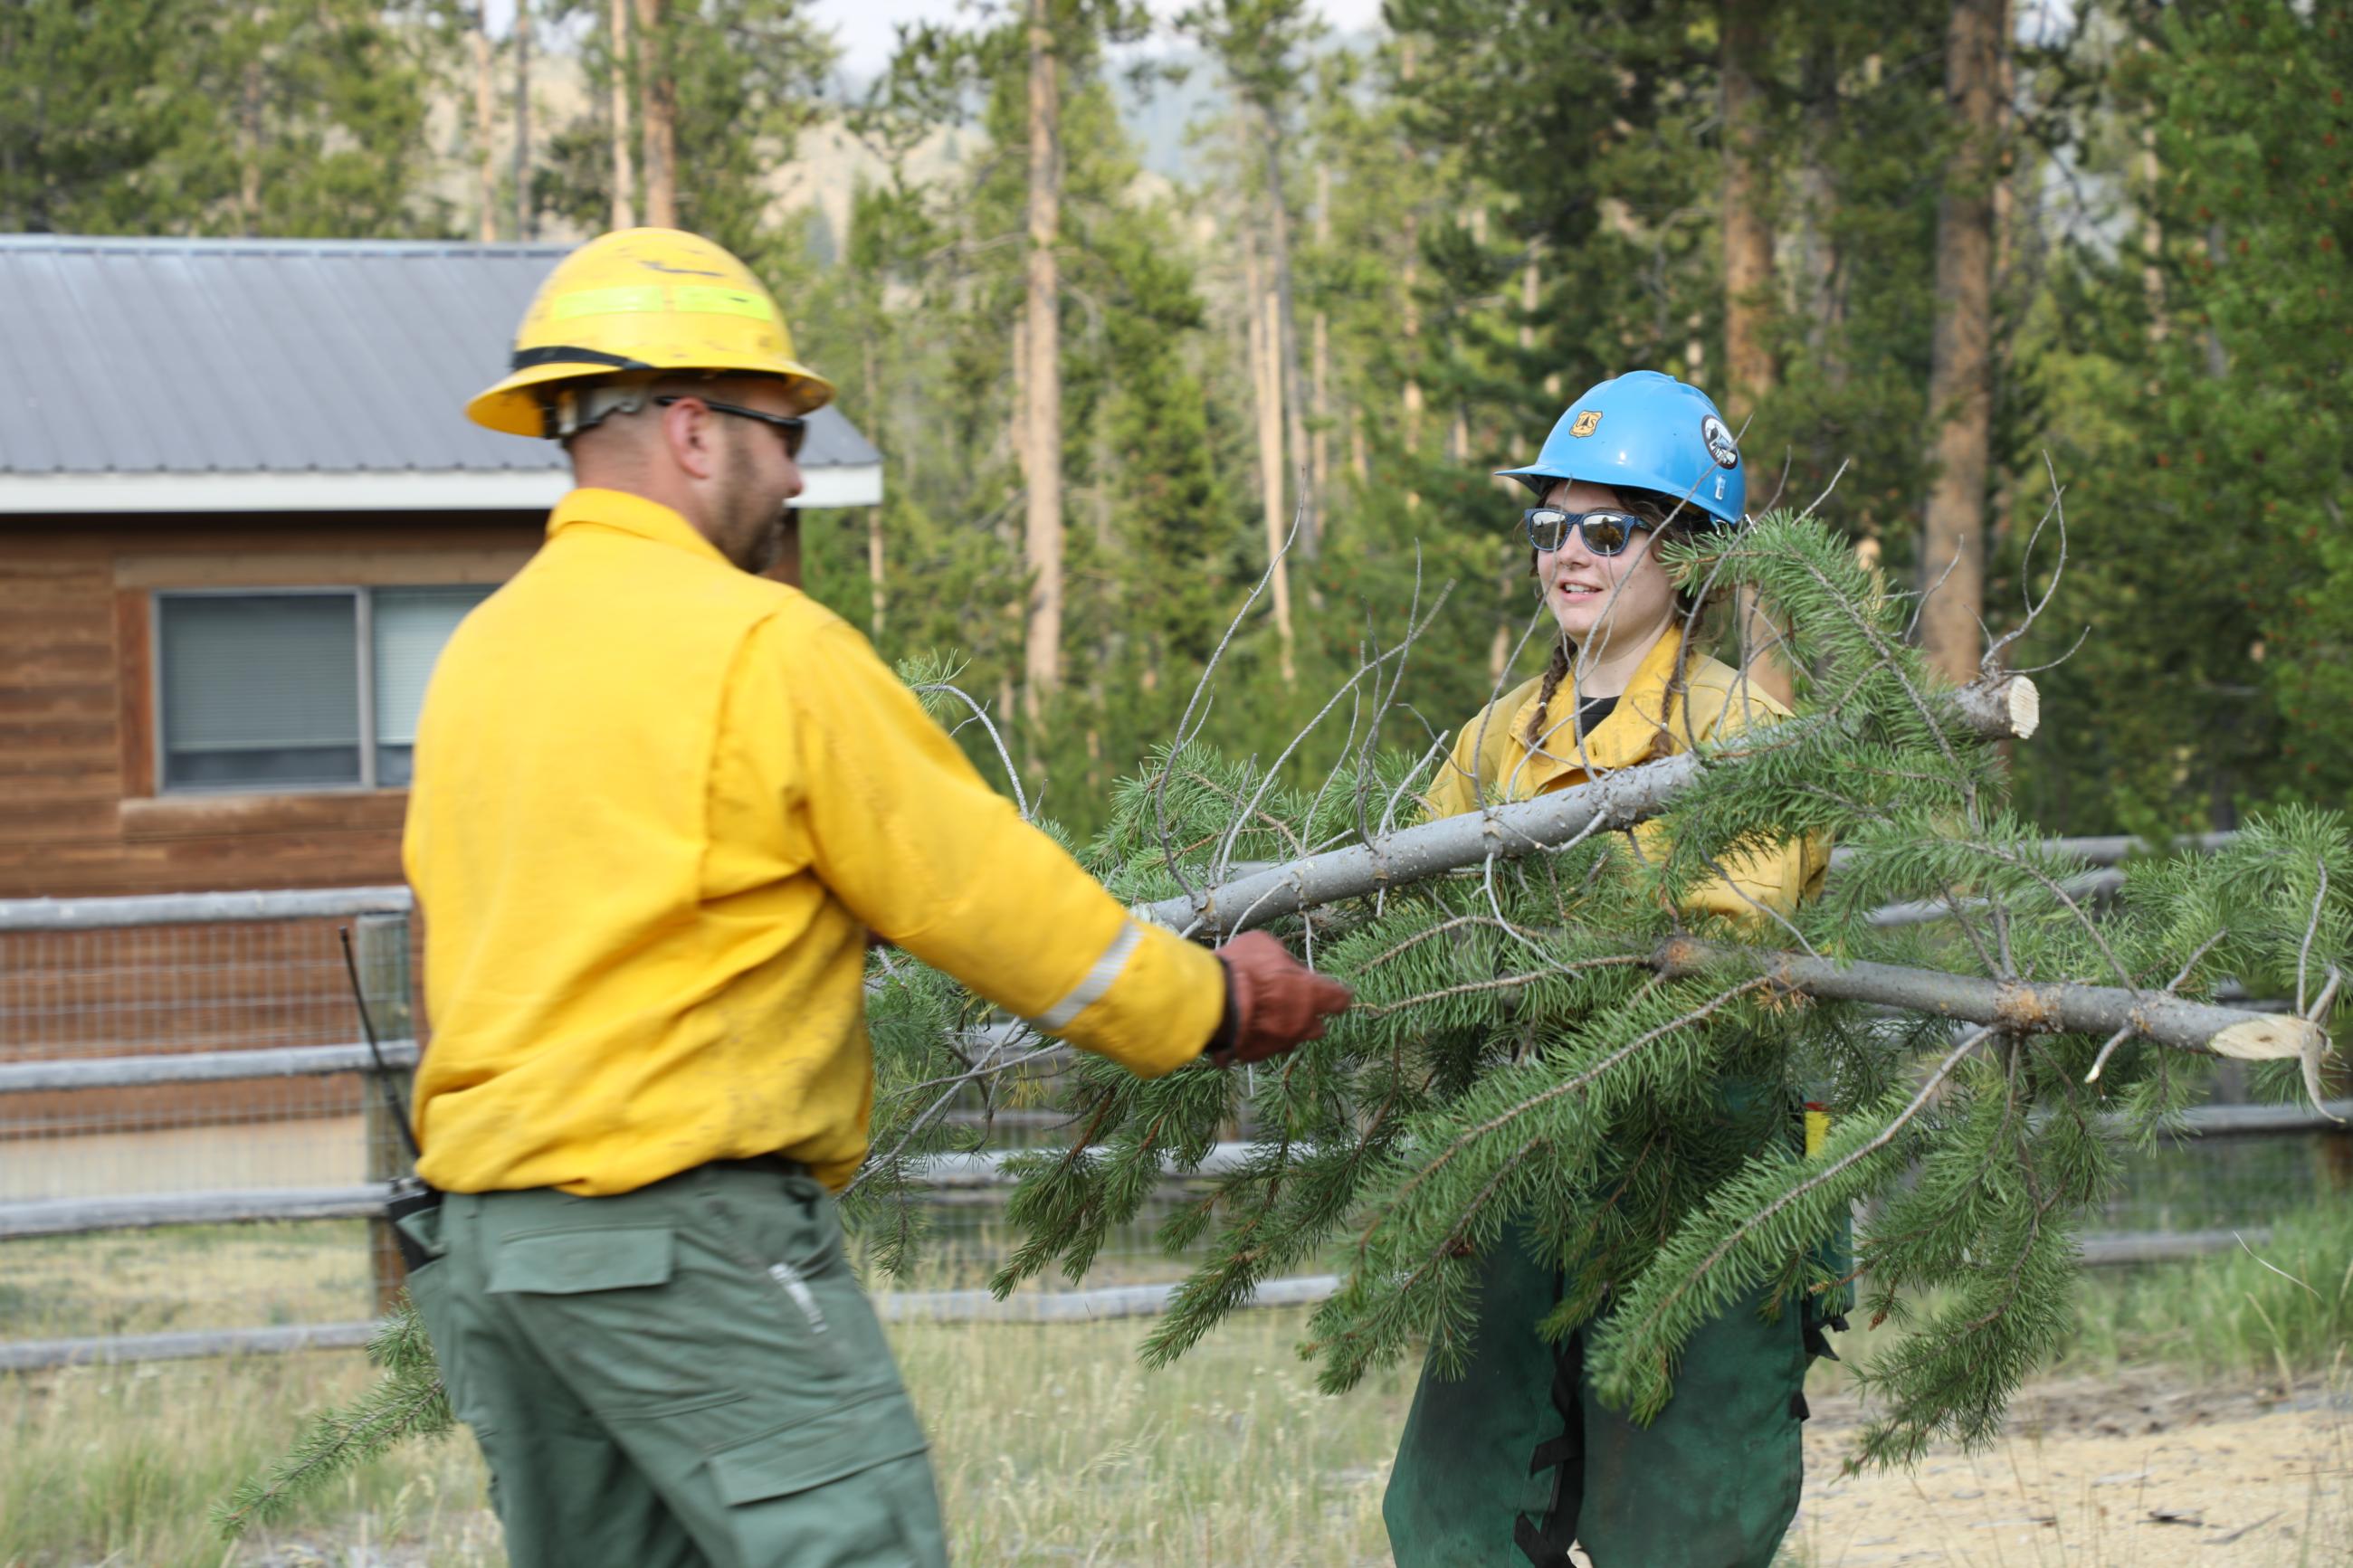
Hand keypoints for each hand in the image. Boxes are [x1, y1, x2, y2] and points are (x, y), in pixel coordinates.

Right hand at [1207, 930, 1352, 1065]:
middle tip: (1292, 1003)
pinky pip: (1263, 1047)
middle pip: (1317, 1027)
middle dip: (1309, 1017)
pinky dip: (1258, 1038)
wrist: (1212, 1000)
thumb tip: (1284, 963)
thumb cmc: (1242, 967)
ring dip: (1283, 1029)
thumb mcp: (1264, 945)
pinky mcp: (1256, 1055)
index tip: (1334, 992)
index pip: (1339, 998)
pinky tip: (1245, 1025)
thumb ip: (1282, 958)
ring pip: (1290, 1039)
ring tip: (1265, 1015)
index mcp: (1312, 993)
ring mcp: (1280, 1042)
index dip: (1336, 994)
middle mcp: (1302, 1023)